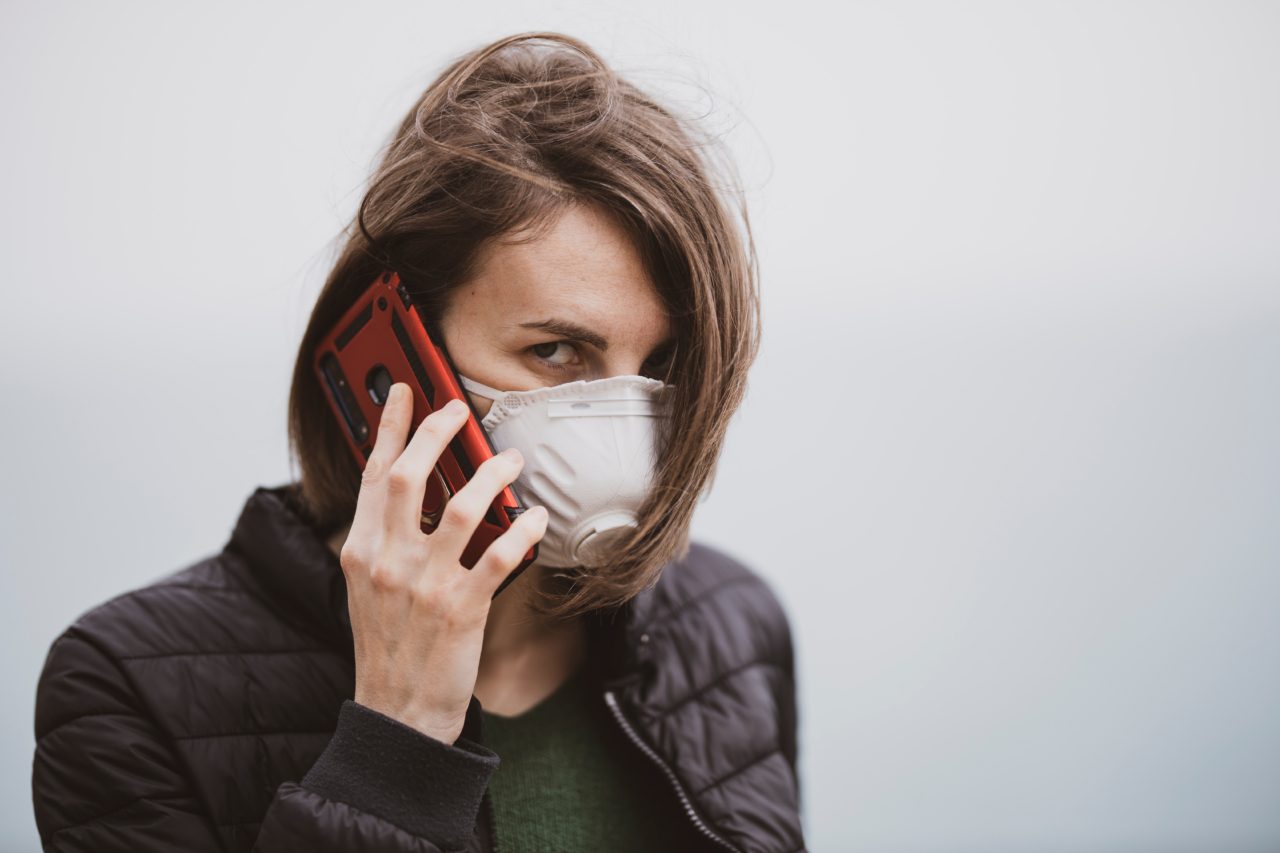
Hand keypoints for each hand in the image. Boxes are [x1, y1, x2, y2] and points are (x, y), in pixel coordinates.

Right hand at [338, 382, 548, 743]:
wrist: (396, 712)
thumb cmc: (388, 645)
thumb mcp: (367, 587)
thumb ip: (385, 538)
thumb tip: (418, 491)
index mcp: (360, 550)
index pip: (373, 473)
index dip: (390, 426)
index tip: (405, 390)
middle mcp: (386, 560)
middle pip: (411, 475)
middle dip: (439, 432)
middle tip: (461, 410)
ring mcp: (423, 584)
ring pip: (461, 507)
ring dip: (490, 475)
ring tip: (511, 460)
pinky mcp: (460, 609)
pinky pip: (498, 555)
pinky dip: (520, 531)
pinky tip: (534, 518)